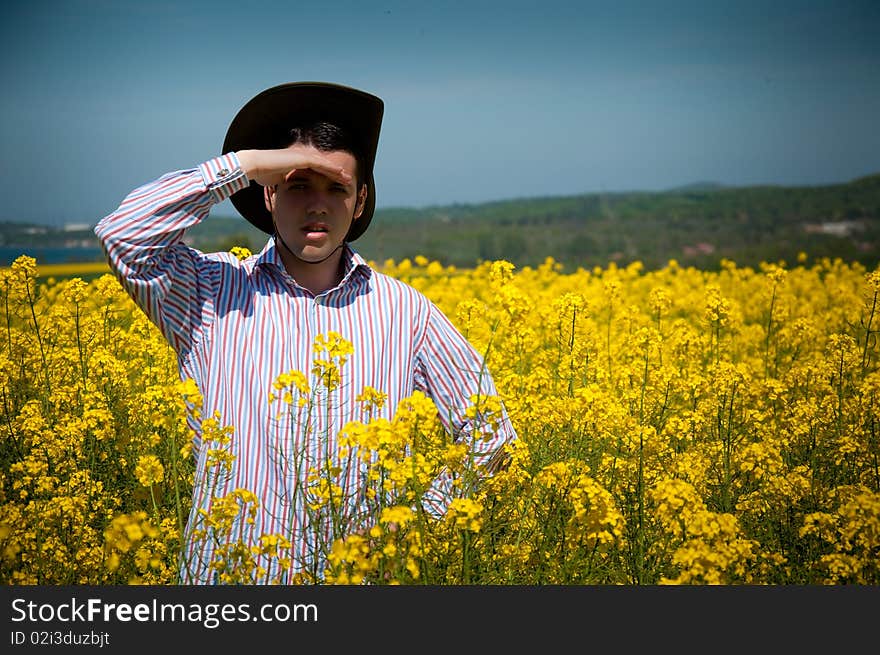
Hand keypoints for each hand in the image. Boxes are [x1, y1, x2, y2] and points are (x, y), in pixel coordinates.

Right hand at [236, 144, 352, 187]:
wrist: (255, 165)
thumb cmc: (262, 173)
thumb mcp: (278, 180)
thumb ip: (286, 183)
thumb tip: (287, 191)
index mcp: (296, 162)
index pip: (316, 168)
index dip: (327, 175)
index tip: (336, 182)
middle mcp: (301, 156)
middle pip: (323, 165)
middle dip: (336, 172)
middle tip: (347, 179)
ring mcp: (302, 156)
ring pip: (325, 164)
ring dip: (337, 171)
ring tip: (347, 178)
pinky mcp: (302, 158)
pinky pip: (321, 164)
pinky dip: (331, 169)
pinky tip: (340, 174)